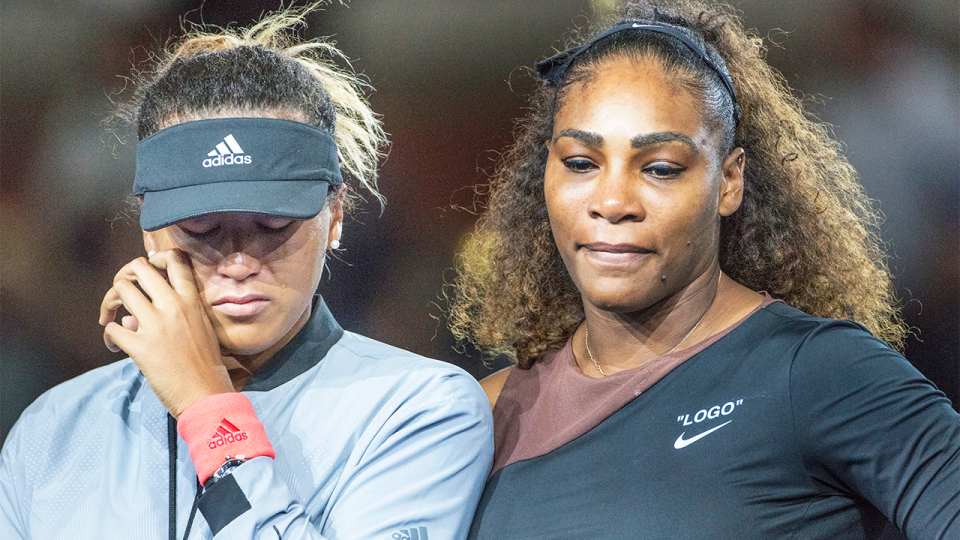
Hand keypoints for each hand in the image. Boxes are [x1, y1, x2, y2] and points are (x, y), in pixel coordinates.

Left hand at [100, 249, 233, 416]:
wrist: (205, 394)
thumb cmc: (205, 365)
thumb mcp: (197, 330)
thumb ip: (169, 316)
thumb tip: (132, 318)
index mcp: (191, 300)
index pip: (174, 260)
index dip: (155, 259)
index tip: (146, 275)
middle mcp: (173, 306)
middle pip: (138, 268)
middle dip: (122, 278)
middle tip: (120, 297)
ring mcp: (156, 325)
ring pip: (121, 290)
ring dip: (109, 303)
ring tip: (109, 320)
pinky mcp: (141, 347)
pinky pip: (112, 329)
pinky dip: (108, 337)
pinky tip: (114, 348)